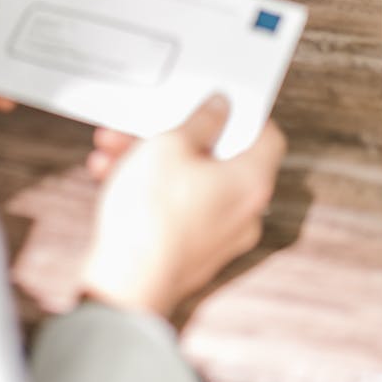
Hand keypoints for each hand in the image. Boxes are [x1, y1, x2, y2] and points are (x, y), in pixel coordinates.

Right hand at [81, 97, 285, 318]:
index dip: (243, 114)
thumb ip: (200, 121)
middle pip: (217, 158)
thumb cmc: (152, 213)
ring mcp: (219, 235)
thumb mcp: (170, 144)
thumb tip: (219, 109)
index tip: (217, 102)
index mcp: (251, 182)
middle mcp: (244, 212)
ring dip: (153, 160)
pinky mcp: (192, 250)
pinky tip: (114, 176)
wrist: (126, 279)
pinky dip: (152, 188)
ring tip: (114, 151)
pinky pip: (177, 206)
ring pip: (190, 182)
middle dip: (173, 136)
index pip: (267, 137)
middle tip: (144, 125)